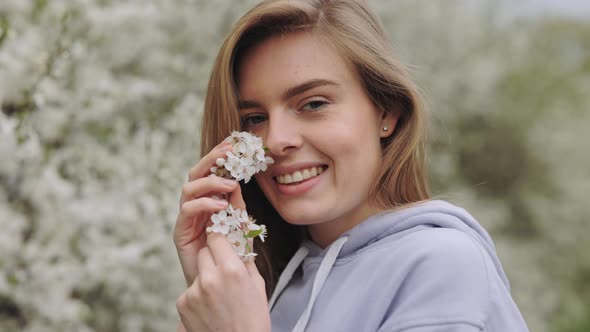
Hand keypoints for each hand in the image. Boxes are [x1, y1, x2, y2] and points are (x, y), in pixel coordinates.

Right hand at [173, 141, 237, 285]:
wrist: (217, 283)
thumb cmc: (229, 256)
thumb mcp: (239, 227)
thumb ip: (238, 207)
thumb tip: (239, 185)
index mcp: (209, 198)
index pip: (211, 170)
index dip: (220, 154)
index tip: (235, 142)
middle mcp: (195, 204)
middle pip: (196, 172)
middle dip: (212, 159)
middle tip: (230, 153)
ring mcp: (187, 217)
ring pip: (189, 188)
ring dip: (211, 182)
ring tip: (230, 185)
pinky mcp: (181, 231)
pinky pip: (187, 210)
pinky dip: (204, 204)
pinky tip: (221, 206)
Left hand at [176, 233, 270, 331]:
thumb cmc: (252, 319)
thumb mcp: (257, 284)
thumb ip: (247, 258)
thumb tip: (244, 236)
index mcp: (232, 270)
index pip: (217, 237)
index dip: (220, 241)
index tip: (223, 244)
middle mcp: (210, 277)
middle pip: (204, 251)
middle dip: (212, 258)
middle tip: (223, 273)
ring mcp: (194, 291)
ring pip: (197, 271)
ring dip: (205, 277)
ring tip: (218, 296)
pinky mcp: (183, 303)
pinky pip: (189, 289)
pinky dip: (197, 295)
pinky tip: (209, 307)